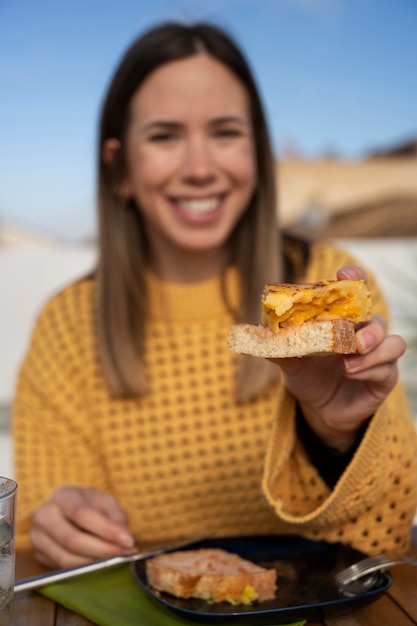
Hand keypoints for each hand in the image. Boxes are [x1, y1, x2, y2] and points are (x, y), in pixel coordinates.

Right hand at [30, 486, 136, 567]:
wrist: (65, 510)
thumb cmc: (88, 504)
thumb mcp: (105, 501)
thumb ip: (115, 516)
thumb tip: (124, 537)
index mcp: (62, 496)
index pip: (82, 514)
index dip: (106, 529)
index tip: (128, 540)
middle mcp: (44, 516)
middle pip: (72, 540)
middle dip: (103, 550)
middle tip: (126, 554)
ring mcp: (38, 537)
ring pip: (67, 559)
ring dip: (96, 564)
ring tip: (118, 560)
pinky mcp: (38, 555)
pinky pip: (63, 569)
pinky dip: (86, 570)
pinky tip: (102, 565)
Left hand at [273, 265, 405, 451]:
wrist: (318, 410)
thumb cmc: (307, 376)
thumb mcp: (290, 362)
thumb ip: (278, 348)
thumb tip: (257, 335)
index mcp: (342, 321)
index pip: (354, 292)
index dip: (353, 279)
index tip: (345, 274)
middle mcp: (363, 333)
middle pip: (377, 318)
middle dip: (368, 326)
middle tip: (354, 339)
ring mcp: (377, 355)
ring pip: (392, 343)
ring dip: (373, 351)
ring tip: (347, 364)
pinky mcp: (383, 378)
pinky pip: (387, 369)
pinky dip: (370, 369)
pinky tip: (351, 373)